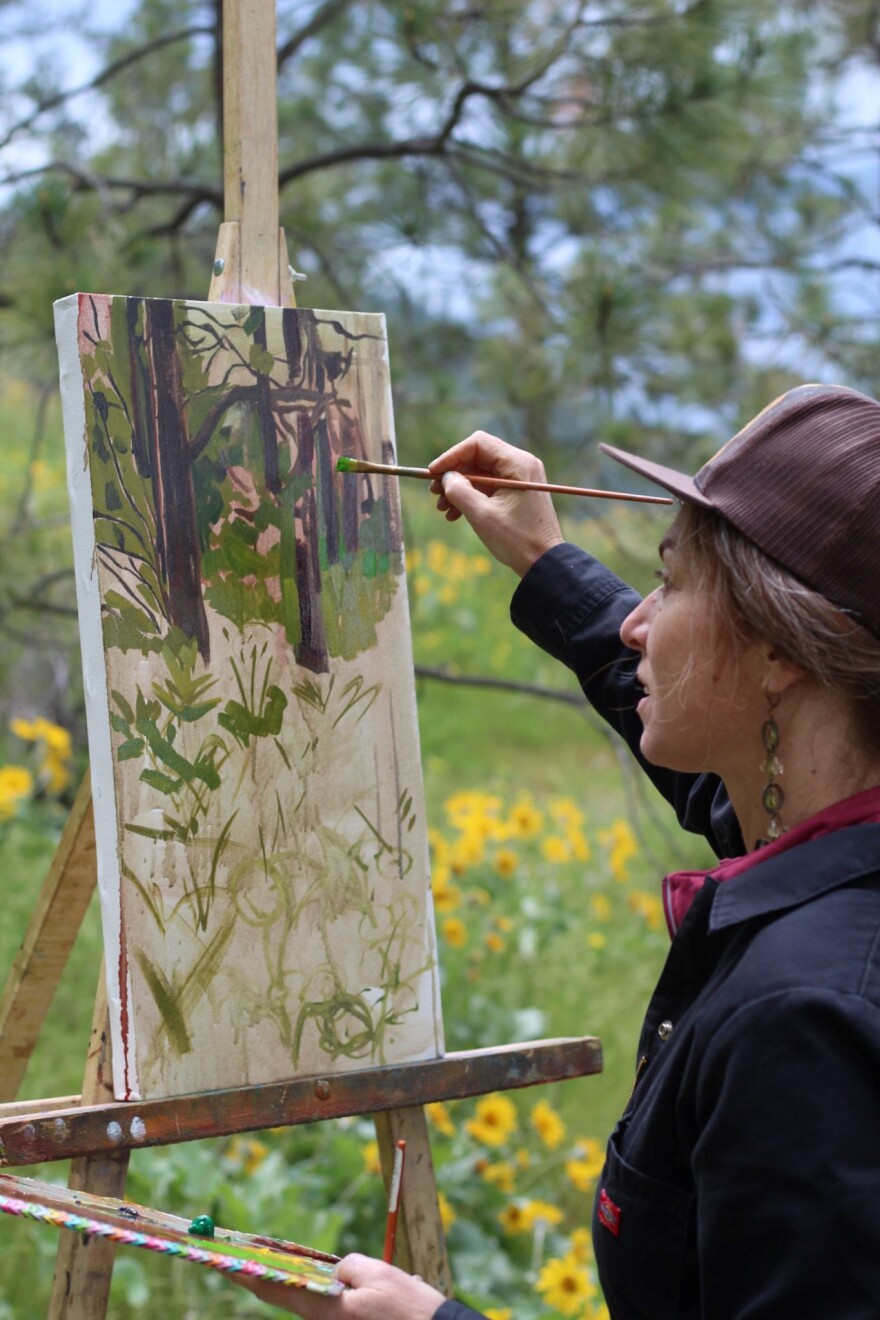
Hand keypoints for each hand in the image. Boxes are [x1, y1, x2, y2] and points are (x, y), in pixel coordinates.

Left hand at [232, 1252, 446, 1319]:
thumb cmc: (406, 1308)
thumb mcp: (378, 1273)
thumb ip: (348, 1267)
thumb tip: (337, 1273)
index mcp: (325, 1311)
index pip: (275, 1289)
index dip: (247, 1274)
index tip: (224, 1262)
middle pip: (289, 1295)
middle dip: (267, 1274)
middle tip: (245, 1254)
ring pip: (312, 1301)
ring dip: (300, 1282)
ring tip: (283, 1260)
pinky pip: (328, 1307)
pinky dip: (321, 1291)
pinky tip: (326, 1278)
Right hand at [429, 432, 562, 576]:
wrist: (544, 562)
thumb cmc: (516, 539)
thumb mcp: (481, 515)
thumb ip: (459, 490)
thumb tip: (446, 477)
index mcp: (518, 463)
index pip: (477, 444)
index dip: (451, 456)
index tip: (433, 473)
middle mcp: (522, 464)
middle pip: (478, 457)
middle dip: (454, 474)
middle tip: (434, 493)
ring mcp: (520, 478)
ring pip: (480, 473)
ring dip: (459, 488)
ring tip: (442, 507)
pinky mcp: (517, 492)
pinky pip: (488, 486)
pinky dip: (471, 496)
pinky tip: (455, 514)